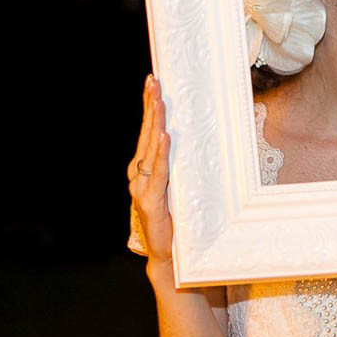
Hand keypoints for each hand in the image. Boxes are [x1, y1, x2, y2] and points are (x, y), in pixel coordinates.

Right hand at [128, 75, 172, 264]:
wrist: (170, 255)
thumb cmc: (176, 218)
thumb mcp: (179, 185)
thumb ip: (179, 164)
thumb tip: (198, 137)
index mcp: (145, 169)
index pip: (148, 131)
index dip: (150, 106)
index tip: (153, 82)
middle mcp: (139, 175)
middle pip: (146, 133)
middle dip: (150, 105)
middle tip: (153, 80)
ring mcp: (142, 188)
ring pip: (149, 148)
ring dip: (155, 122)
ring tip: (159, 100)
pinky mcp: (149, 202)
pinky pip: (158, 172)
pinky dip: (161, 153)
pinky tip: (164, 137)